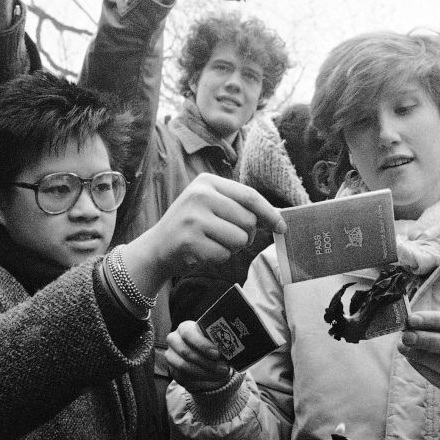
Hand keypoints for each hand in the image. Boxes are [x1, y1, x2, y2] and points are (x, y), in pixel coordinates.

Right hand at [126, 174, 286, 292]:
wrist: (157, 247)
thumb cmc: (192, 226)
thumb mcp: (211, 205)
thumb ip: (240, 206)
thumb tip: (277, 218)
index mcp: (207, 182)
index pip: (250, 196)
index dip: (270, 213)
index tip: (281, 227)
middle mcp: (199, 195)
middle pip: (248, 220)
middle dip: (245, 235)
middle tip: (226, 236)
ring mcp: (193, 218)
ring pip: (239, 239)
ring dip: (232, 248)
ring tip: (212, 242)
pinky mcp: (189, 241)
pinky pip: (224, 254)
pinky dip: (218, 258)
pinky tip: (202, 251)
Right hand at [166, 320, 233, 392]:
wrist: (205, 357)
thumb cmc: (212, 344)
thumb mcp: (215, 340)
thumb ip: (219, 342)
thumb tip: (229, 349)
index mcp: (185, 328)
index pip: (188, 333)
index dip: (202, 344)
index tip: (217, 354)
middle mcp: (174, 340)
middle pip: (187, 353)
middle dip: (207, 363)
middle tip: (224, 368)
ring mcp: (171, 357)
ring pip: (185, 368)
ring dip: (206, 373)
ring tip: (222, 375)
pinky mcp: (173, 371)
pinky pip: (185, 379)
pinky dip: (203, 382)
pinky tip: (215, 381)